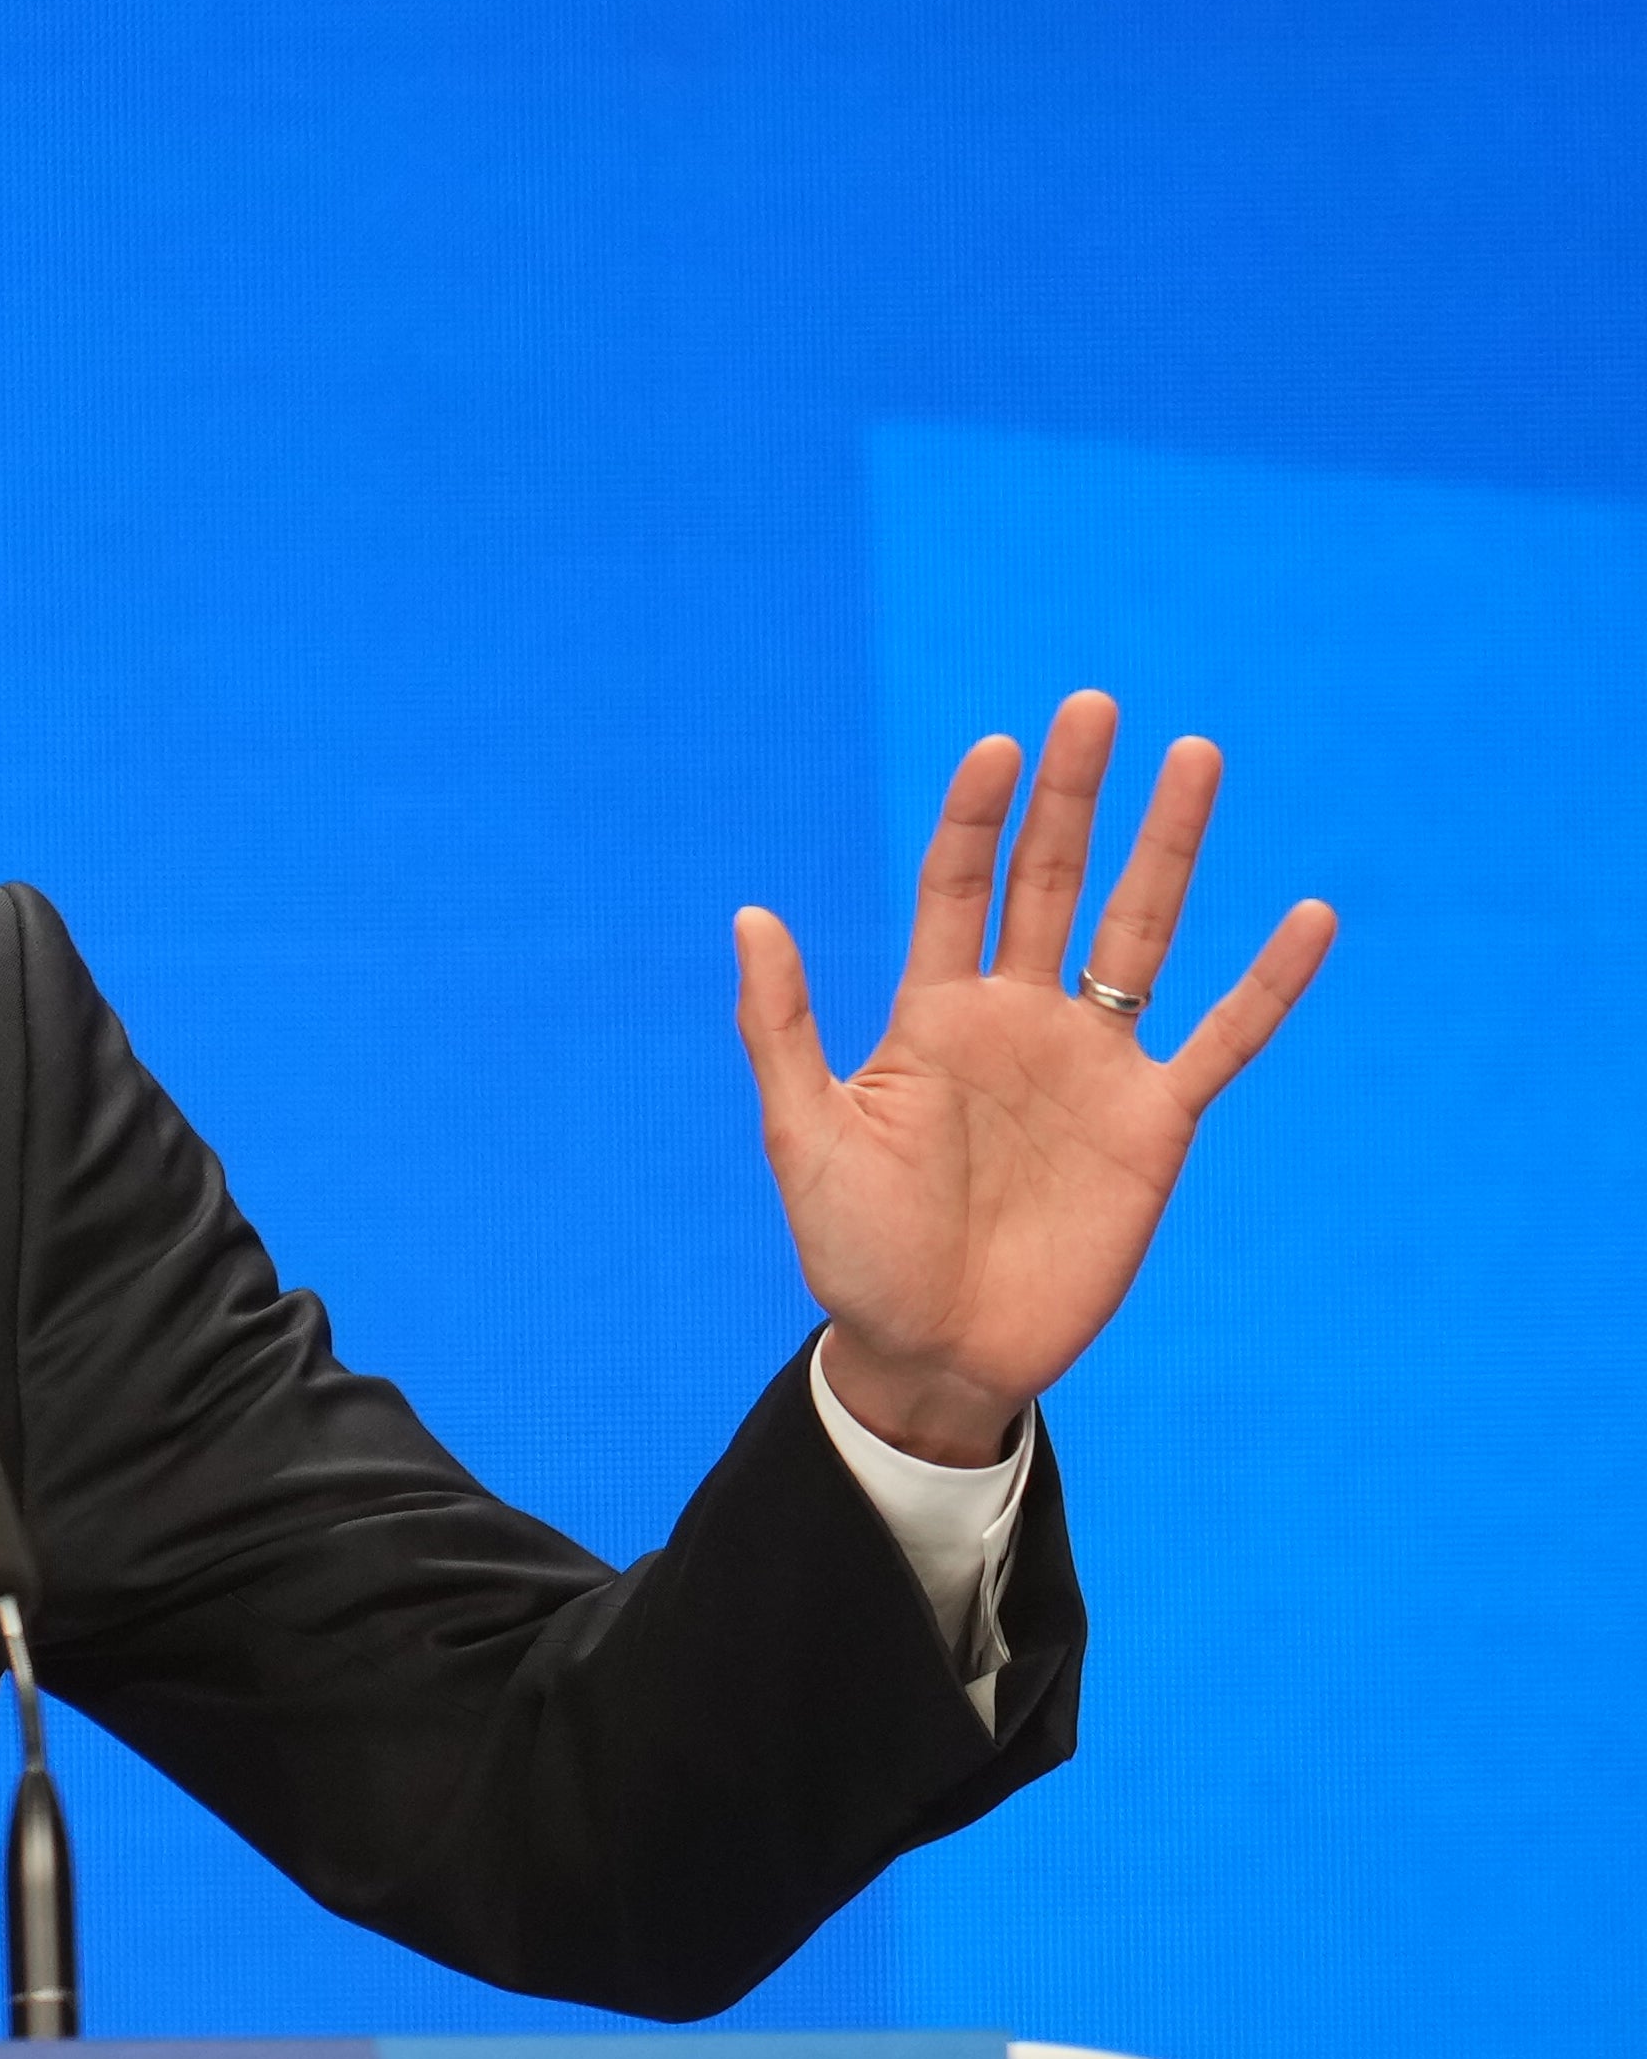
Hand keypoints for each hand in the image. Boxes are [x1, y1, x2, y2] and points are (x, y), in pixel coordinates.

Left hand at [731, 691, 1333, 1464]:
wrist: (932, 1353)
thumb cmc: (854, 1253)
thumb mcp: (806, 1137)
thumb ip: (786, 1029)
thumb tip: (751, 915)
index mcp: (932, 1016)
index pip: (957, 887)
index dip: (976, 818)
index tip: (998, 744)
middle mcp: (1018, 1022)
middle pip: (1053, 883)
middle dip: (1074, 797)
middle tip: (1097, 705)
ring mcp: (1091, 1066)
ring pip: (1141, 933)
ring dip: (1168, 848)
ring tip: (1196, 757)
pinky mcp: (1153, 1125)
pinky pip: (1222, 1040)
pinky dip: (1267, 983)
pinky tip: (1307, 916)